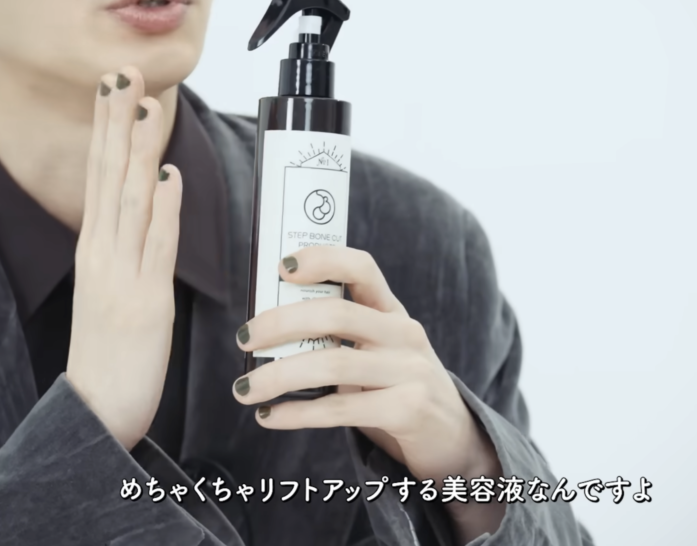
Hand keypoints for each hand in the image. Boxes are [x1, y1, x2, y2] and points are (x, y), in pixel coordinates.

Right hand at [66, 67, 181, 450]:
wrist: (96, 409)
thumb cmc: (111, 349)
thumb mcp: (116, 285)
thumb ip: (135, 237)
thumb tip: (159, 188)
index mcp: (95, 248)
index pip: (101, 175)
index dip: (109, 129)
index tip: (116, 86)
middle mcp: (101, 253)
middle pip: (108, 175)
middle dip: (116, 122)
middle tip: (123, 72)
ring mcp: (120, 275)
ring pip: (129, 200)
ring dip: (138, 151)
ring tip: (144, 106)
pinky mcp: (144, 301)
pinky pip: (155, 246)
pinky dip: (163, 209)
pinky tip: (169, 175)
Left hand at [231, 246, 504, 540]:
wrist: (453, 436)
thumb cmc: (397, 386)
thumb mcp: (379, 350)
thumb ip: (339, 335)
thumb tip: (265, 329)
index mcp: (392, 311)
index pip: (362, 267)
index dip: (323, 260)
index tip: (283, 266)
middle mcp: (403, 334)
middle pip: (336, 315)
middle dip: (280, 324)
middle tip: (244, 339)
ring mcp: (409, 372)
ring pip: (332, 365)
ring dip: (278, 376)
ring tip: (245, 389)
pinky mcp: (407, 411)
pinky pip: (339, 409)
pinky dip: (296, 414)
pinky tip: (270, 417)